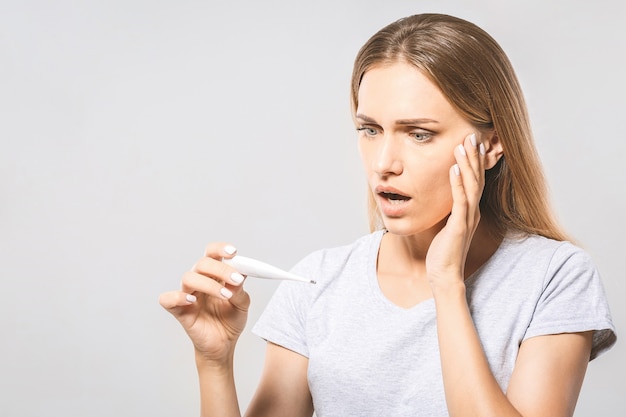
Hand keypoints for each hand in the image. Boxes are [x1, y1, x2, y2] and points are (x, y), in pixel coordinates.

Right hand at [159, 243, 250, 364]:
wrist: (224, 345)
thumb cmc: (230, 321)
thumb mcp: (242, 305)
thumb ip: (240, 290)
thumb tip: (239, 275)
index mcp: (214, 275)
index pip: (212, 254)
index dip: (220, 249)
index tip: (233, 252)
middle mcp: (199, 281)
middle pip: (202, 263)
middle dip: (221, 269)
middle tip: (236, 280)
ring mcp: (188, 295)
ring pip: (189, 278)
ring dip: (209, 284)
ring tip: (226, 295)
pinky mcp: (179, 311)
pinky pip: (168, 299)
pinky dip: (178, 297)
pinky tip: (192, 301)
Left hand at [426, 132, 485, 288]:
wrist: (444, 275)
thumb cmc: (443, 252)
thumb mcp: (447, 226)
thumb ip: (448, 212)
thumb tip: (442, 199)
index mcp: (469, 211)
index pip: (475, 181)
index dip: (474, 162)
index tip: (472, 143)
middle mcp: (472, 212)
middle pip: (476, 178)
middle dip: (474, 157)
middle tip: (472, 135)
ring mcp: (467, 218)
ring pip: (470, 186)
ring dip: (467, 164)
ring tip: (463, 145)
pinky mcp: (459, 226)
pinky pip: (460, 201)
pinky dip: (457, 183)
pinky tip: (453, 168)